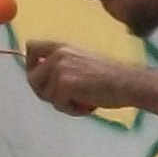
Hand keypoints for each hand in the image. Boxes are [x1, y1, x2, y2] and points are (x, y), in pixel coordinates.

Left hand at [24, 40, 141, 118]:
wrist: (126, 83)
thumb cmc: (108, 76)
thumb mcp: (80, 61)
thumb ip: (61, 65)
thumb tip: (40, 78)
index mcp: (62, 46)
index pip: (31, 47)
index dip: (31, 65)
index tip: (40, 79)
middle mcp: (58, 54)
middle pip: (32, 78)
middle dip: (45, 93)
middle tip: (65, 98)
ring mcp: (60, 68)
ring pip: (46, 95)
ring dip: (62, 103)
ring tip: (82, 99)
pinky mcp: (65, 84)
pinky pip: (58, 105)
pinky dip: (72, 110)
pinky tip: (87, 104)